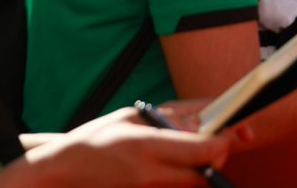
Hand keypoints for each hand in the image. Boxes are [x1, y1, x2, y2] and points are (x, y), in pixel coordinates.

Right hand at [8, 105, 238, 187]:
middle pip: (206, 173)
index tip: (234, 130)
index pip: (204, 149)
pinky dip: (189, 176)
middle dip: (221, 156)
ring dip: (206, 168)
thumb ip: (172, 117)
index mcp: (148, 146)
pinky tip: (182, 162)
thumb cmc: (97, 137)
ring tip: (201, 149)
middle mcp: (151, 174)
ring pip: (196, 184)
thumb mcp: (134, 115)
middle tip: (223, 140)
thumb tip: (206, 118)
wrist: (62, 171)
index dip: (226, 140)